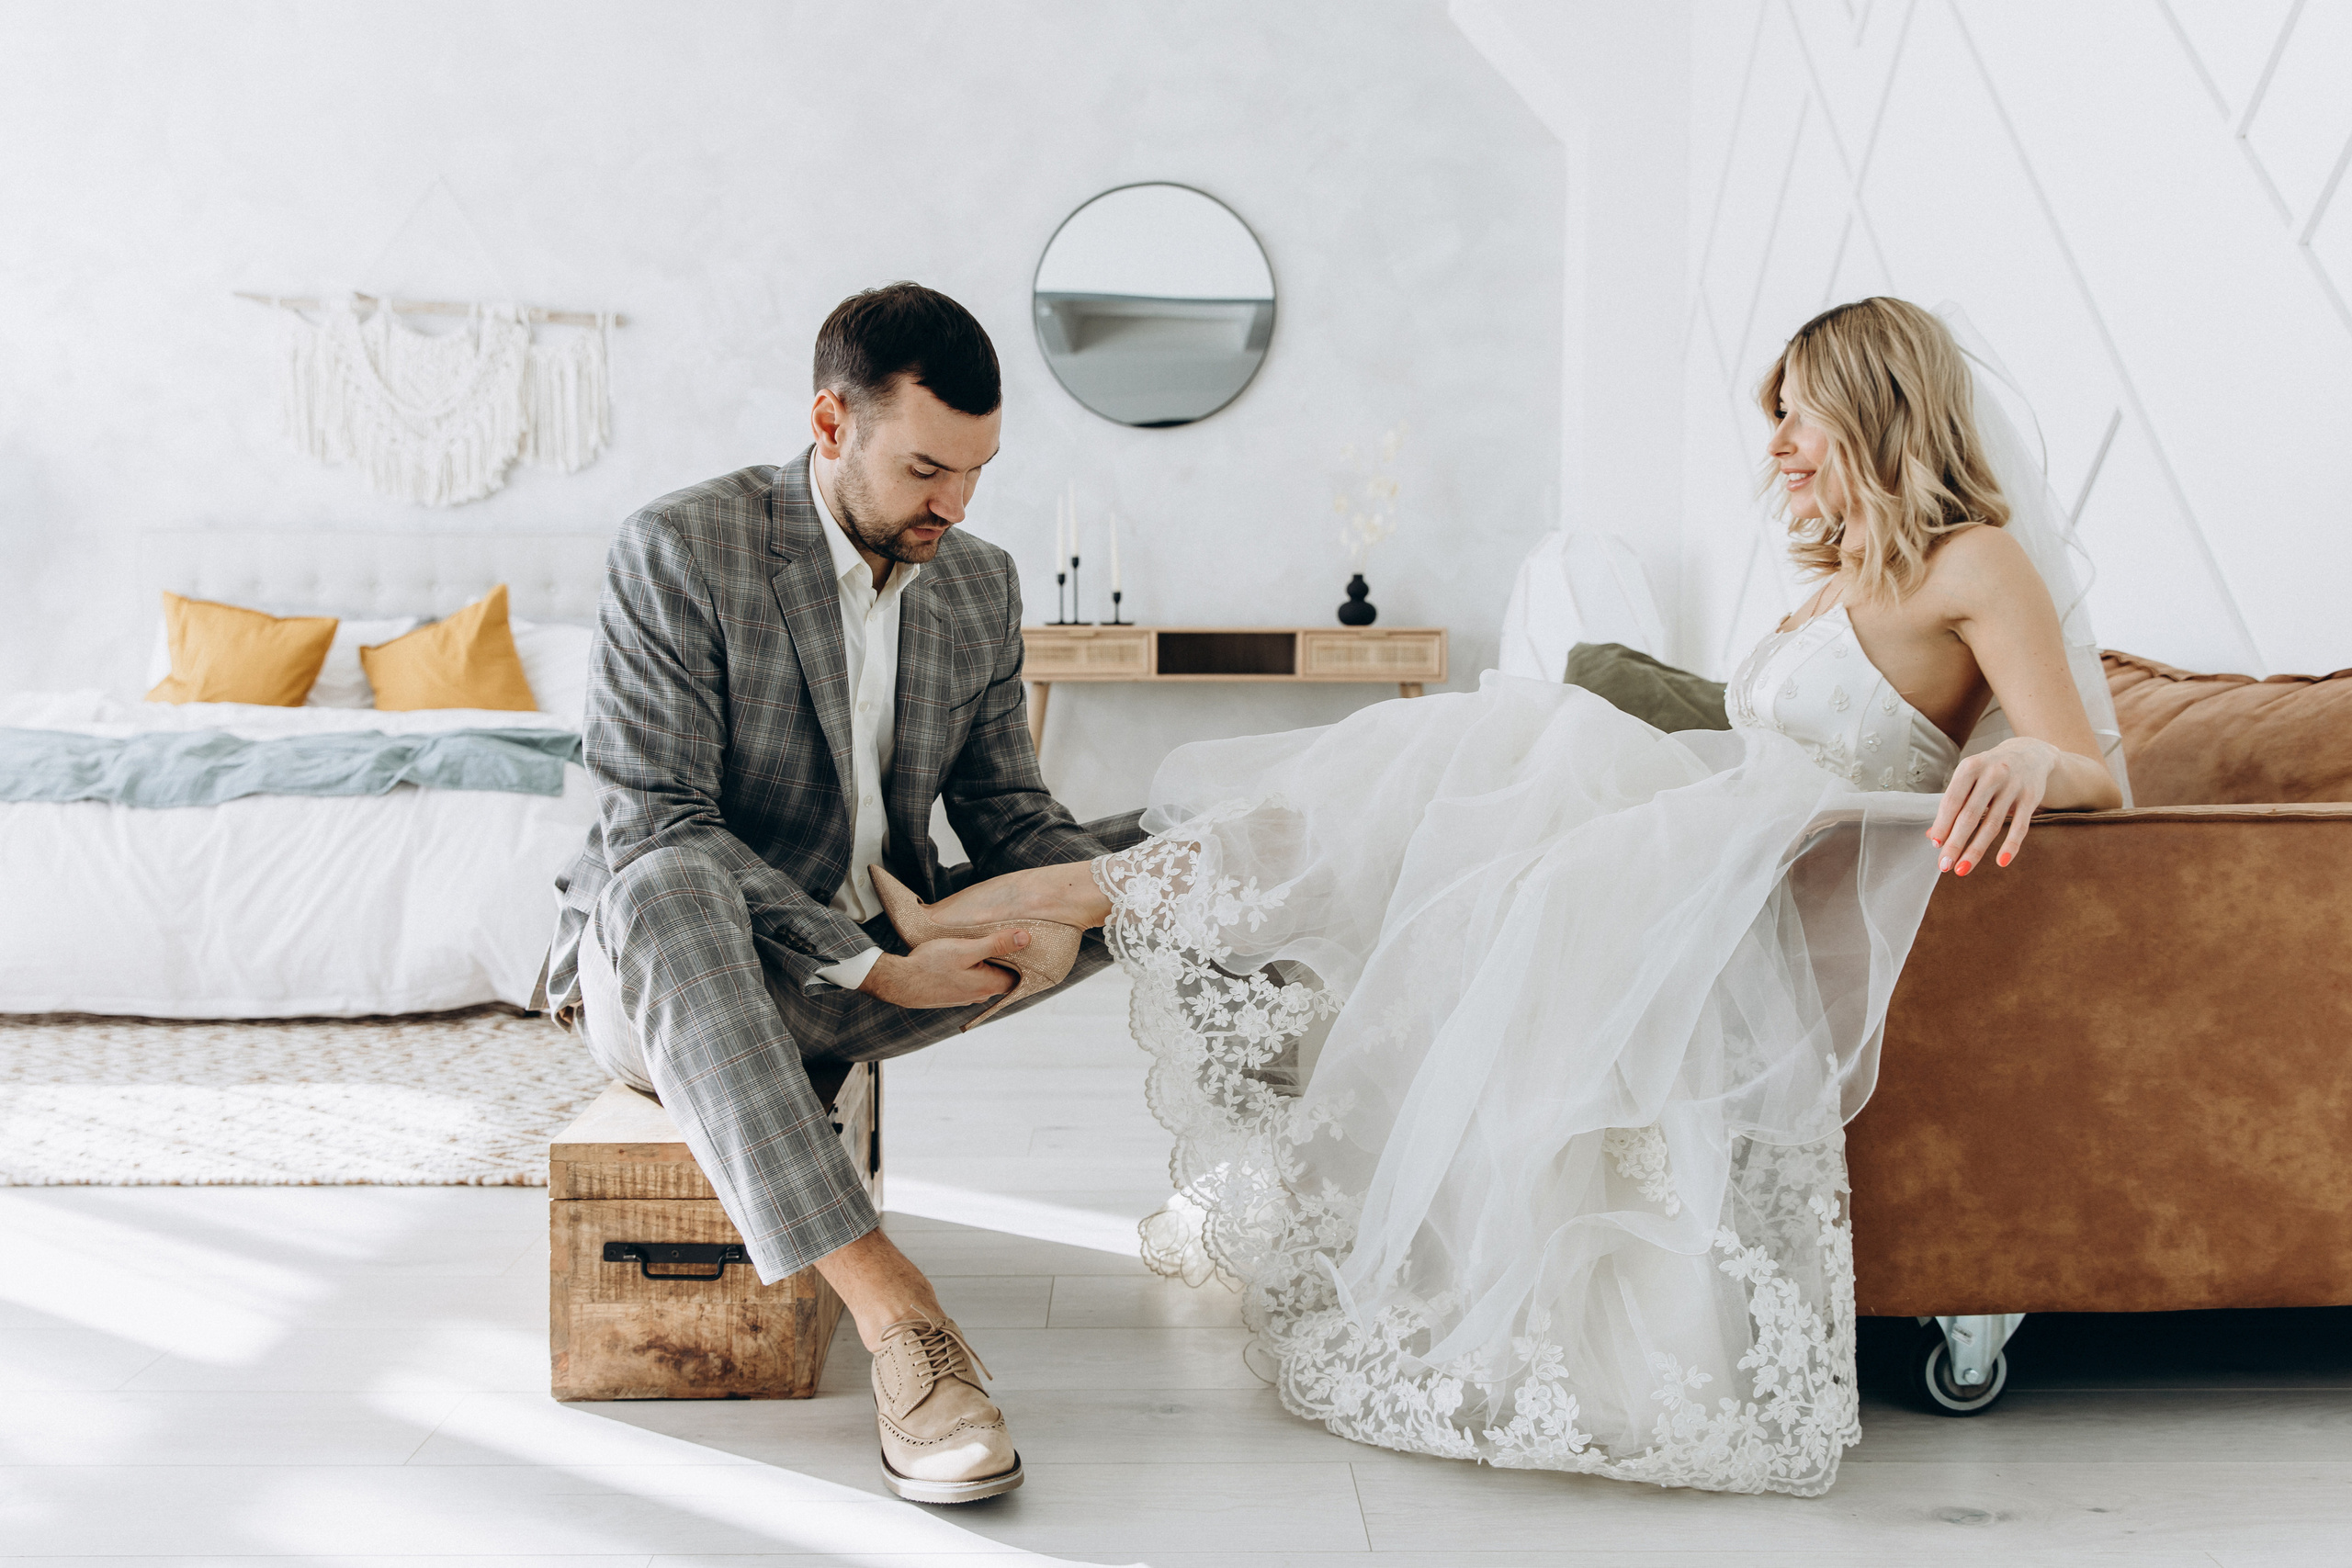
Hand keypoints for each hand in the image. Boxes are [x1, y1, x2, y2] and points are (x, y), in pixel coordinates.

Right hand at [859, 929, 1029, 1007]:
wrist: (899, 983)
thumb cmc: (931, 965)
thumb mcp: (966, 949)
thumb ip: (996, 944)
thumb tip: (1026, 938)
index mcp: (988, 986)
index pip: (1019, 975)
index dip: (1023, 958)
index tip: (1021, 941)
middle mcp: (980, 995)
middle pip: (1002, 976)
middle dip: (1005, 958)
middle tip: (1003, 937)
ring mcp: (966, 997)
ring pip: (985, 977)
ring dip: (986, 962)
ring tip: (982, 943)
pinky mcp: (953, 994)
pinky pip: (971, 980)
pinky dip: (972, 968)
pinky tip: (963, 956)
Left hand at [1928, 737, 2059, 874]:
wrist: (2030, 753)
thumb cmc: (1989, 771)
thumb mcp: (1969, 778)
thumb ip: (1953, 804)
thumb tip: (1932, 836)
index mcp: (1970, 767)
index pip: (1952, 801)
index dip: (1942, 824)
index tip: (1935, 845)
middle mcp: (1992, 774)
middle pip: (1970, 815)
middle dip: (1955, 843)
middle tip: (1944, 865)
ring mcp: (2013, 786)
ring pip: (1992, 824)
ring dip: (1976, 850)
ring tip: (1962, 869)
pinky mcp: (2031, 797)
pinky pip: (2021, 826)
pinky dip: (2011, 845)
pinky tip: (2001, 862)